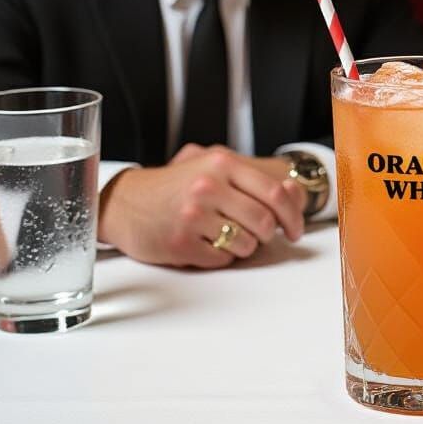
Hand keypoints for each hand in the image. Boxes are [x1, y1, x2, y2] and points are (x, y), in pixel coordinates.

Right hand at [98, 145, 305, 267]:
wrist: (126, 202)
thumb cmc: (176, 186)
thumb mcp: (213, 167)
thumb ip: (251, 178)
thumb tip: (293, 194)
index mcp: (223, 163)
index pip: (275, 193)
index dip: (293, 216)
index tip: (296, 230)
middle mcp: (209, 186)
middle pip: (264, 222)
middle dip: (268, 235)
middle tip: (261, 236)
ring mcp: (193, 216)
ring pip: (246, 244)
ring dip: (244, 247)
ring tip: (226, 237)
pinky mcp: (180, 243)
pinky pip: (221, 260)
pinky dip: (220, 257)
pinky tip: (205, 244)